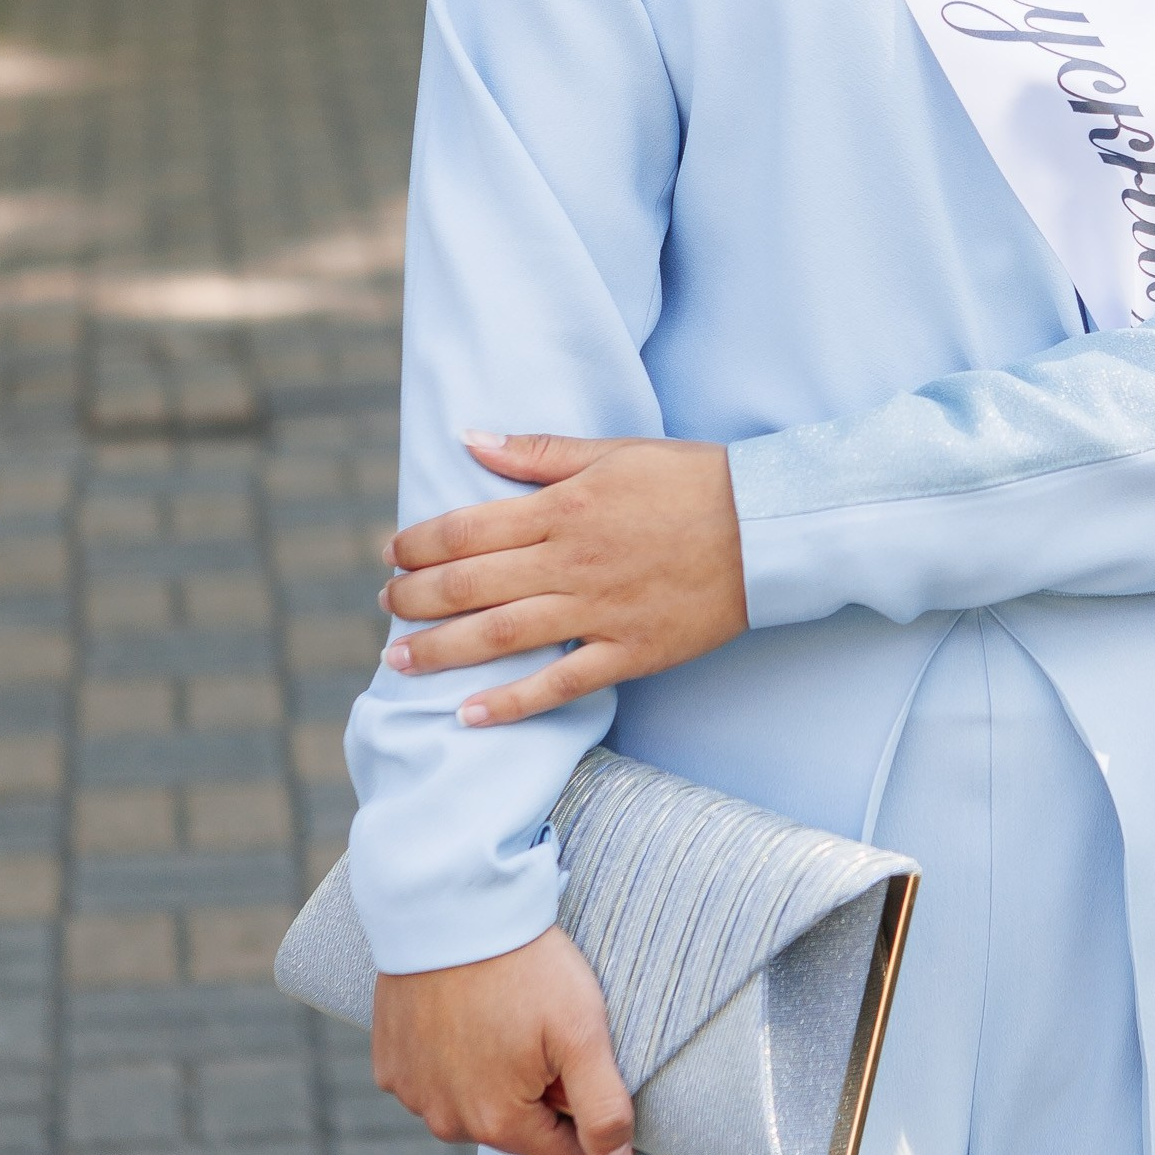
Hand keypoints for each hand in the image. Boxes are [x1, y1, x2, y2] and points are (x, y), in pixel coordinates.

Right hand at [371, 929, 634, 1154]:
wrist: (449, 907)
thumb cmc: (522, 965)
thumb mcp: (582, 1032)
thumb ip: (605, 1110)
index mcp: (499, 1123)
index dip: (586, 1114)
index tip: (581, 1064)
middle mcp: (448, 1122)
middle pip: (518, 1130)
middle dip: (539, 1094)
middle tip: (541, 1030)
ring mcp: (414, 1094)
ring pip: (473, 1106)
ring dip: (492, 1078)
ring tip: (501, 1017)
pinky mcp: (390, 1065)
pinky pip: (434, 1080)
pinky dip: (451, 1058)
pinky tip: (463, 1016)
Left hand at [379, 431, 746, 727]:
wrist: (769, 528)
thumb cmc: (693, 480)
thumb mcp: (614, 452)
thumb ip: (537, 453)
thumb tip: (469, 439)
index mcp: (566, 507)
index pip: (468, 527)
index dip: (420, 543)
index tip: (392, 553)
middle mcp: (571, 561)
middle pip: (470, 584)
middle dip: (415, 597)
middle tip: (385, 604)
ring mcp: (599, 611)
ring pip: (499, 636)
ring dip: (440, 651)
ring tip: (398, 660)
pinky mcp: (629, 652)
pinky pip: (559, 684)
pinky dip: (510, 703)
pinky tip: (468, 714)